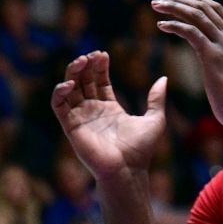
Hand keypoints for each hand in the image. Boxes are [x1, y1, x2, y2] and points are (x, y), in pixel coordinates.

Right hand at [50, 51, 168, 181]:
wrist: (127, 169)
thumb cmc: (141, 150)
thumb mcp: (155, 119)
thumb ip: (156, 99)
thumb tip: (164, 78)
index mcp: (109, 108)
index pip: (99, 81)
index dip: (99, 66)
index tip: (103, 54)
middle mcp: (93, 111)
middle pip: (83, 81)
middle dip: (85, 66)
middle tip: (91, 55)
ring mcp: (81, 118)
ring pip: (69, 89)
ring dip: (71, 73)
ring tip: (81, 61)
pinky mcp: (71, 126)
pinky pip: (58, 106)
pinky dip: (60, 92)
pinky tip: (69, 83)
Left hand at [152, 0, 222, 141]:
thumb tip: (209, 53)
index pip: (217, 8)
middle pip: (204, 7)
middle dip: (180, 0)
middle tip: (160, 1)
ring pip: (197, 15)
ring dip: (174, 7)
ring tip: (156, 6)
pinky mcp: (213, 56)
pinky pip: (190, 32)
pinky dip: (174, 25)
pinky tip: (161, 25)